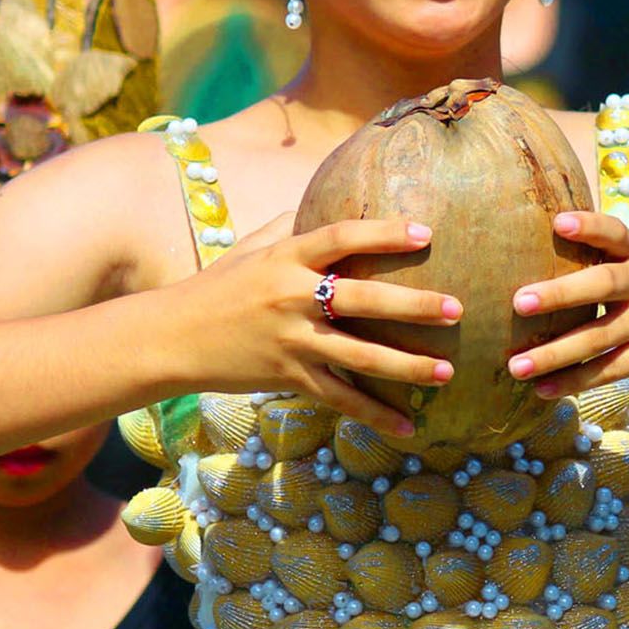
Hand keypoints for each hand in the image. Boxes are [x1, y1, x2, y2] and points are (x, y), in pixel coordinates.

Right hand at [177, 212, 462, 435]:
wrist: (173, 338)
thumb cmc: (218, 286)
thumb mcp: (252, 247)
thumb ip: (293, 225)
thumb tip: (329, 202)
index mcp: (286, 257)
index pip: (341, 236)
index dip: (384, 233)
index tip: (425, 233)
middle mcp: (292, 296)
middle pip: (362, 299)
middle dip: (412, 305)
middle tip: (456, 309)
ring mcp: (291, 340)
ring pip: (359, 355)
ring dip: (407, 365)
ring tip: (448, 370)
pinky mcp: (288, 377)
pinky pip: (339, 398)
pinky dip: (374, 414)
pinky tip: (408, 425)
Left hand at [503, 211, 628, 397]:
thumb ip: (618, 262)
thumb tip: (560, 272)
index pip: (614, 232)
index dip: (589, 226)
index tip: (559, 222)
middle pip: (601, 284)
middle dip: (560, 293)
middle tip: (519, 302)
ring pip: (600, 337)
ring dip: (555, 353)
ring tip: (515, 366)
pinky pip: (612, 369)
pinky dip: (576, 381)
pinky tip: (544, 390)